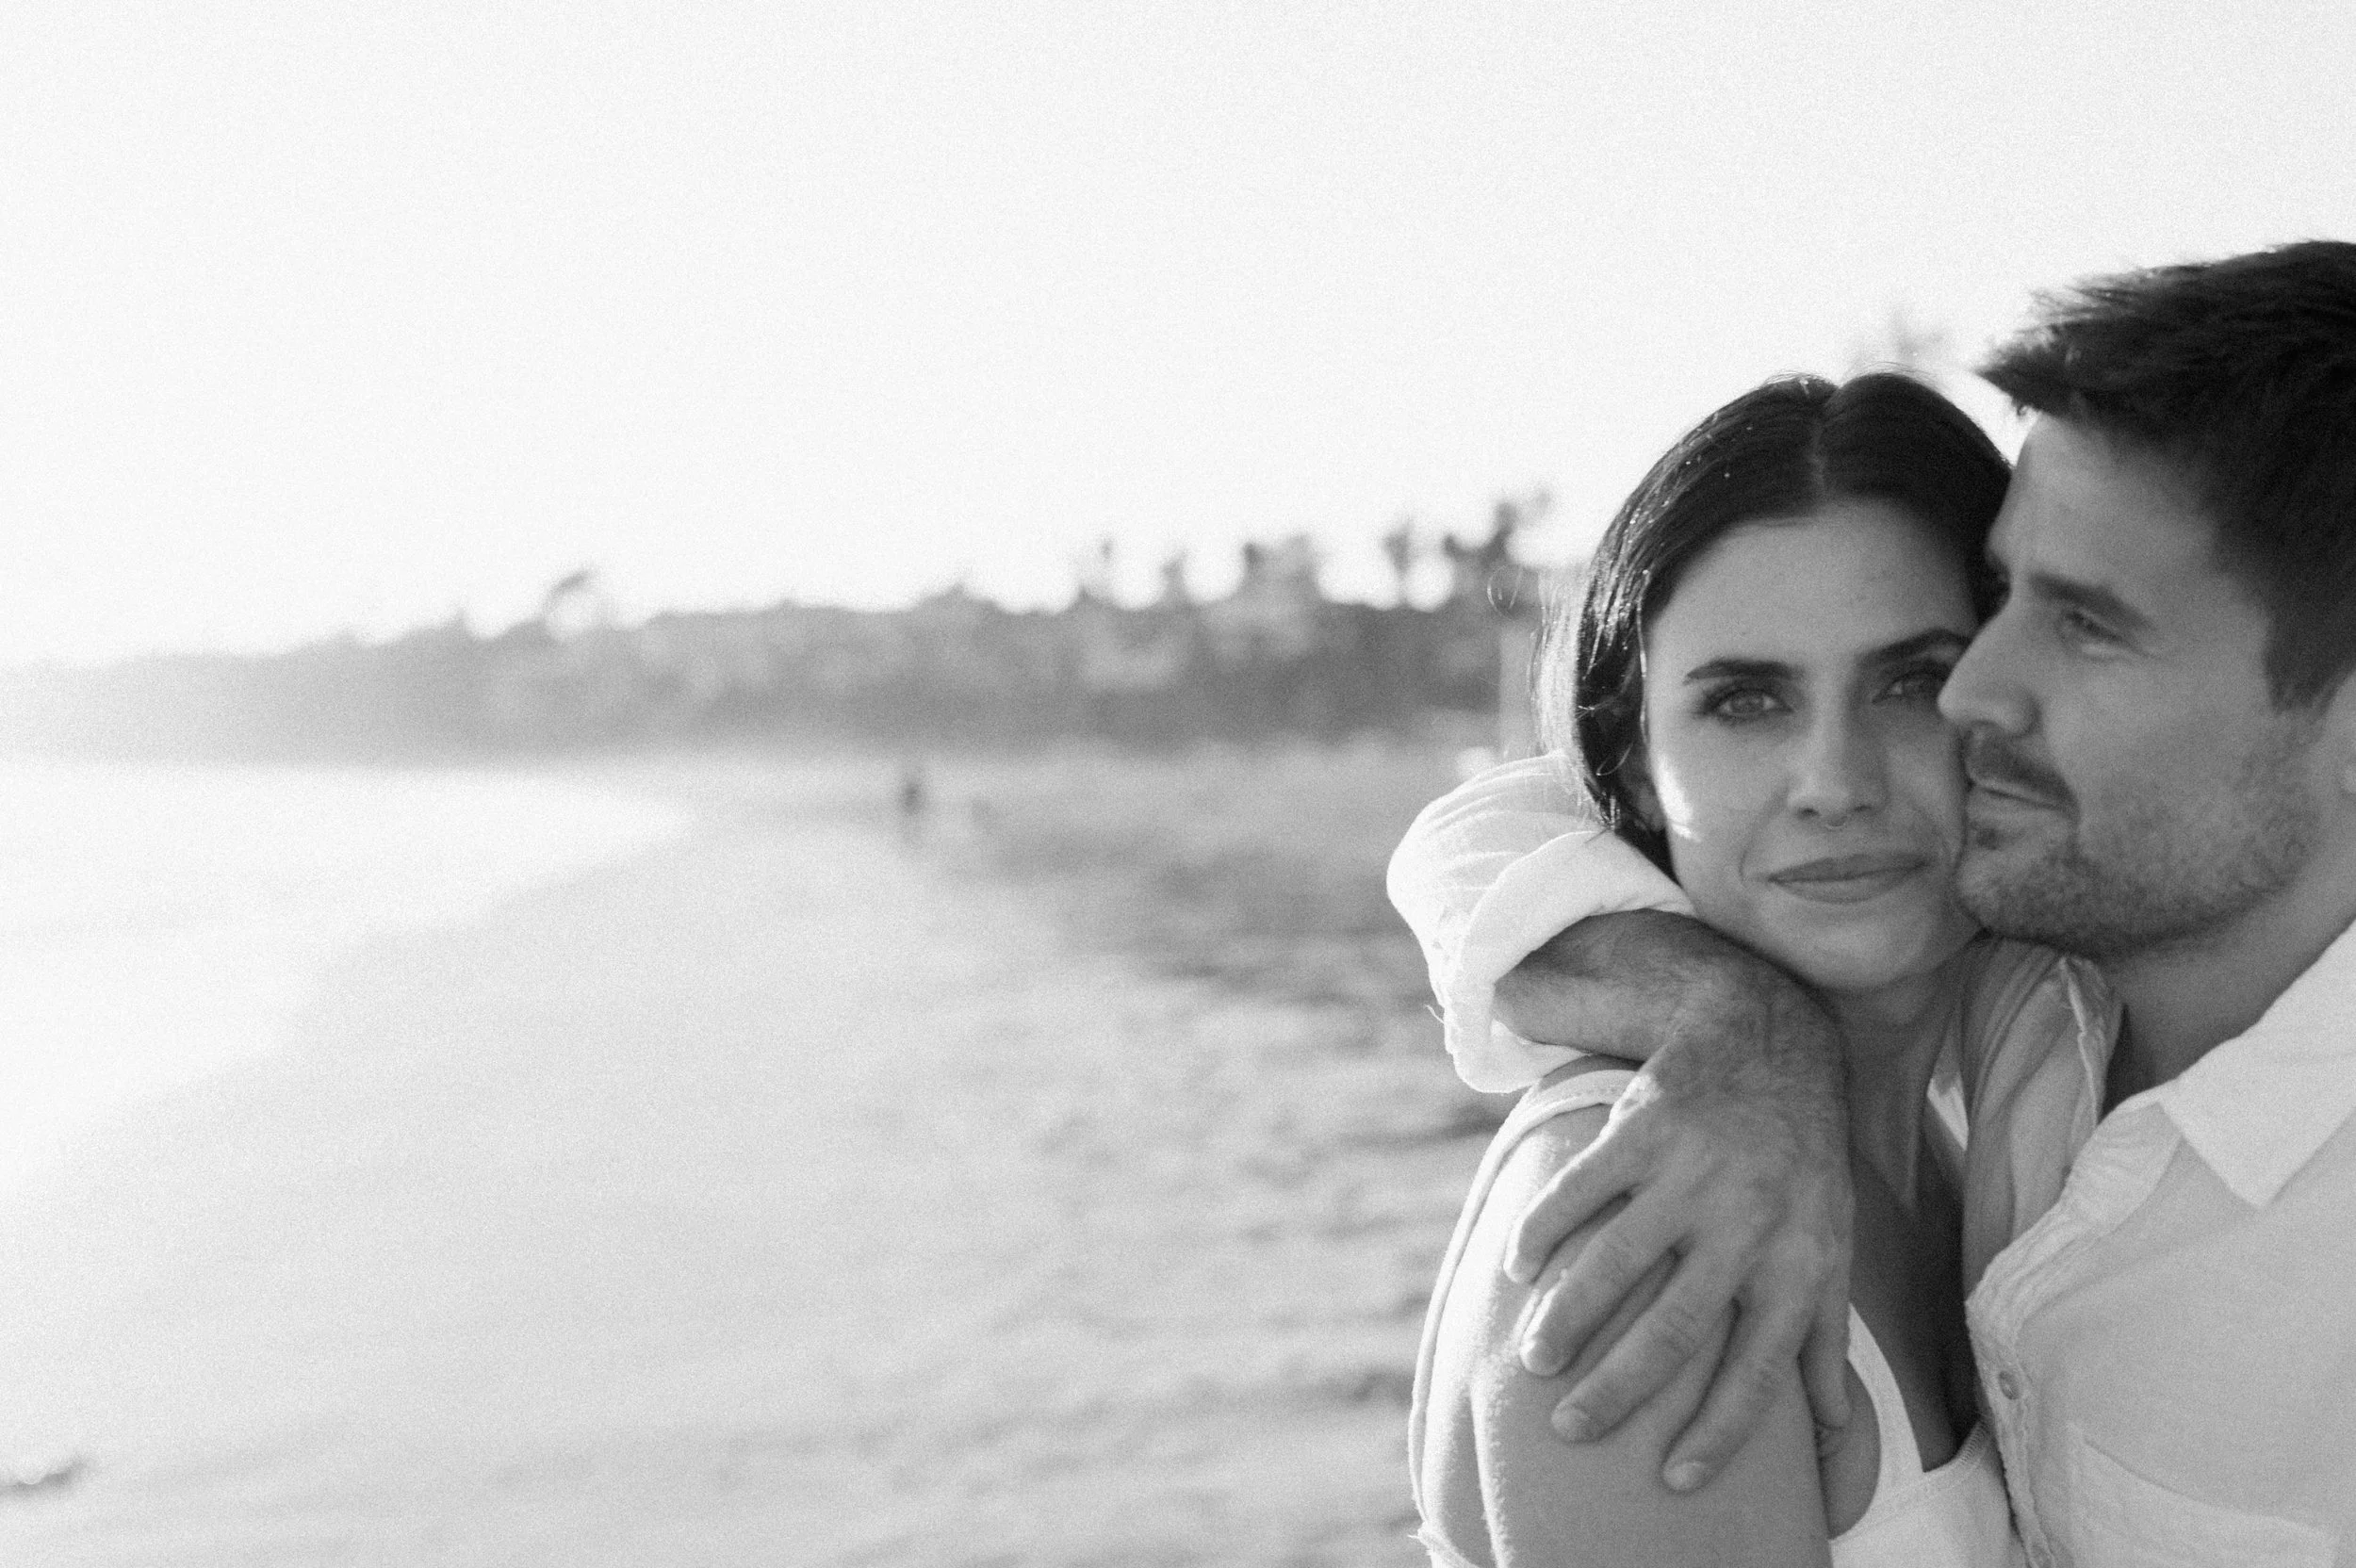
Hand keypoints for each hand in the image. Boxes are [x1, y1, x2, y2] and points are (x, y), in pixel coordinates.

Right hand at [1499, 927, 1852, 1491]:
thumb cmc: (1802, 1163)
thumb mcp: (1831, 1244)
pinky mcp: (1644, 1128)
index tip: (1675, 1479)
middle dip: (1619, 1387)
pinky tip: (1517, 1266)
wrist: (1771, 1041)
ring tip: (1534, 1361)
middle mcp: (1746, 1224)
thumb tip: (1830, 1427)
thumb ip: (1822, 1332)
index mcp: (1796, 1263)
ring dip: (1568, 1317)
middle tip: (1571, 1430)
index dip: (1721, 1430)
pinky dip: (1543, 1230)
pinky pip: (1581, 1190)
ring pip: (1617, 1262)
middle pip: (1675, 1327)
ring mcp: (1692, 1174)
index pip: (1760, 1368)